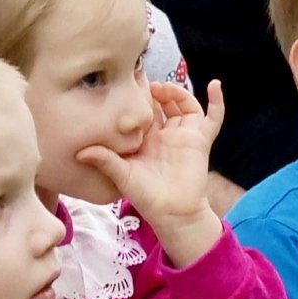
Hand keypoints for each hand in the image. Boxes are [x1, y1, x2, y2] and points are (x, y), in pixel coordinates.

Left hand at [86, 79, 227, 264]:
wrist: (173, 213)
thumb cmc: (146, 197)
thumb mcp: (122, 176)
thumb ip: (105, 161)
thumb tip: (80, 152)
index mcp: (146, 139)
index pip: (142, 111)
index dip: (138, 97)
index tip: (130, 85)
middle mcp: (165, 134)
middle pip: (163, 103)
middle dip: (157, 91)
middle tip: (147, 86)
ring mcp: (184, 135)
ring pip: (184, 105)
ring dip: (177, 92)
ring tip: (165, 89)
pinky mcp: (201, 140)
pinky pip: (213, 118)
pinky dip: (217, 101)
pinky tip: (215, 85)